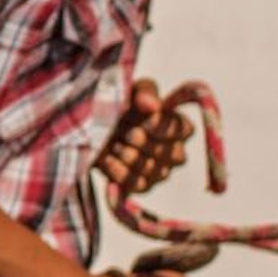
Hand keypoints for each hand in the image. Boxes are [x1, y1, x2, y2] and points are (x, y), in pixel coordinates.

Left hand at [97, 80, 199, 203]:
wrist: (93, 125)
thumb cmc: (120, 104)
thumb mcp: (131, 90)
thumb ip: (144, 93)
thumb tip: (153, 105)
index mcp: (178, 126)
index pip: (184, 131)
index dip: (164, 128)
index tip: (145, 122)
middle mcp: (175, 152)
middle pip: (171, 154)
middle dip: (144, 142)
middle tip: (126, 133)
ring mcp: (160, 172)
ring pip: (152, 170)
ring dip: (129, 155)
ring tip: (115, 143)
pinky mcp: (141, 186)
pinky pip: (137, 184)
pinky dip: (119, 171)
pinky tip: (108, 158)